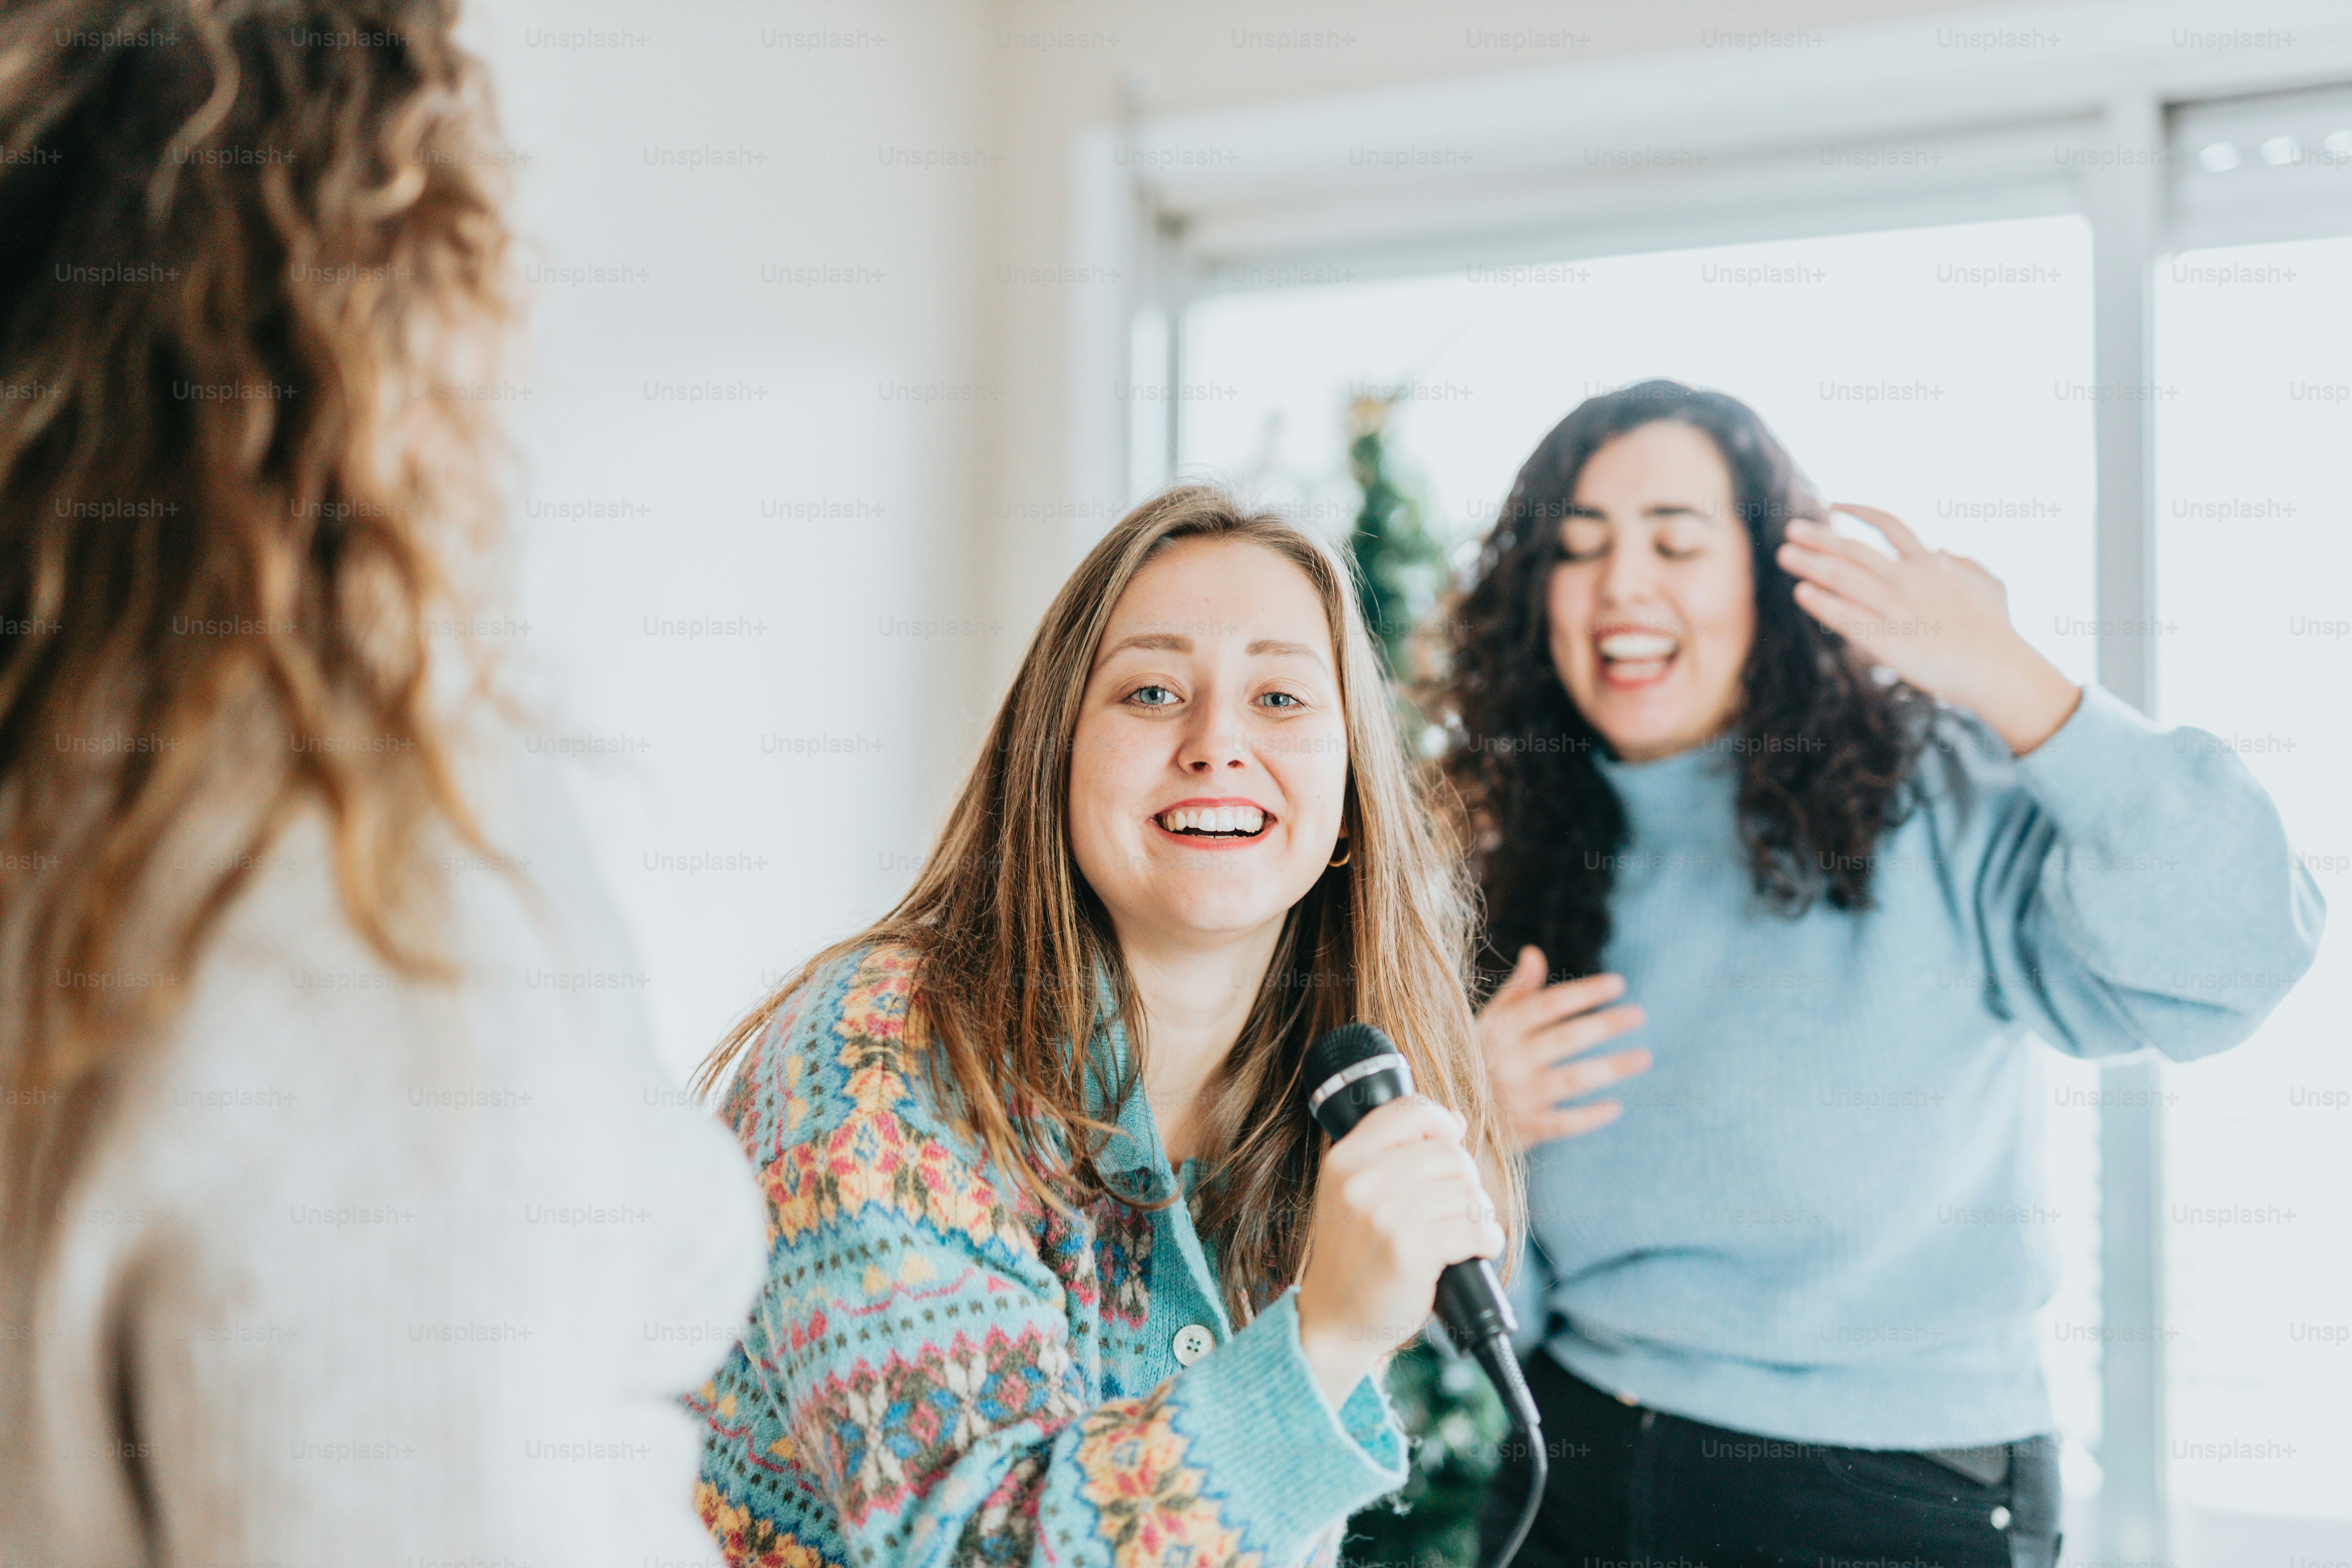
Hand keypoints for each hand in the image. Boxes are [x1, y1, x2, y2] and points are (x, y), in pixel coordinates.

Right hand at [1294, 1095, 1503, 1409]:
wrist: (1335, 1319)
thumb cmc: (1354, 1255)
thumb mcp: (1356, 1192)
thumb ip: (1397, 1153)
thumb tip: (1455, 1119)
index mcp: (1346, 1159)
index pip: (1408, 1110)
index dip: (1440, 1123)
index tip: (1449, 1144)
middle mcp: (1362, 1180)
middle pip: (1449, 1153)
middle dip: (1465, 1180)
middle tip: (1455, 1208)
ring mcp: (1386, 1215)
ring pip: (1467, 1191)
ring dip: (1479, 1214)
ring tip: (1462, 1233)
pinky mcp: (1411, 1251)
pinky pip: (1476, 1229)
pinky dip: (1487, 1240)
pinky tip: (1474, 1251)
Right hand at [1478, 946, 1649, 1148]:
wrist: (1447, 1112)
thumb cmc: (1477, 1060)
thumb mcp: (1489, 1023)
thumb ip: (1516, 992)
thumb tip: (1534, 952)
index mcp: (1500, 1030)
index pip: (1548, 1005)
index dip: (1584, 993)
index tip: (1618, 984)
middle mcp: (1508, 1060)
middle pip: (1565, 1039)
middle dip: (1604, 1025)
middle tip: (1638, 1015)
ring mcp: (1516, 1096)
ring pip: (1572, 1079)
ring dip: (1611, 1068)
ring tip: (1643, 1057)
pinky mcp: (1523, 1129)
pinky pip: (1563, 1123)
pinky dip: (1590, 1116)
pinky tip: (1615, 1107)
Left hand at [1776, 504, 2080, 754]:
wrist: (2001, 670)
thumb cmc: (1997, 630)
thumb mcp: (1988, 584)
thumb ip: (1964, 562)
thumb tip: (1943, 549)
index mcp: (1932, 563)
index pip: (1889, 523)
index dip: (1857, 511)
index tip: (1831, 504)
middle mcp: (1911, 580)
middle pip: (1855, 549)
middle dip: (1819, 538)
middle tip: (1791, 529)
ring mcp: (1898, 610)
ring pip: (1845, 579)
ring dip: (1811, 565)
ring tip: (1785, 555)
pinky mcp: (1889, 642)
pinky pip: (1847, 618)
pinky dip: (1822, 604)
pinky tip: (1801, 593)